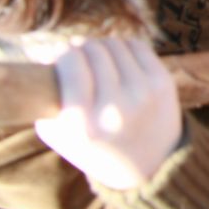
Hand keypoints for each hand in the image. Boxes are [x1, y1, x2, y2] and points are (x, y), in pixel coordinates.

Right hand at [34, 38, 181, 190]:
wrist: (146, 164)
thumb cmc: (95, 145)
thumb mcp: (59, 133)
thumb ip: (45, 98)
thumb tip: (50, 53)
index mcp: (84, 125)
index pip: (71, 64)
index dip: (63, 53)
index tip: (60, 56)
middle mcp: (115, 108)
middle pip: (93, 51)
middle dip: (81, 47)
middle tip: (76, 52)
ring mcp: (143, 94)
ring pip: (115, 45)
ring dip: (101, 45)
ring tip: (95, 55)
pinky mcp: (163, 83)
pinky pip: (137, 46)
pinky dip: (122, 46)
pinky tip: (115, 56)